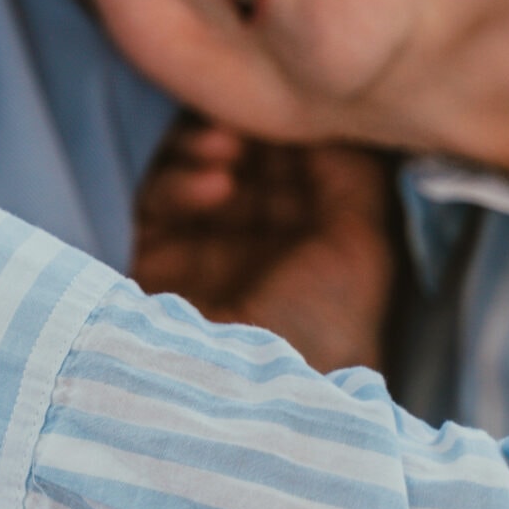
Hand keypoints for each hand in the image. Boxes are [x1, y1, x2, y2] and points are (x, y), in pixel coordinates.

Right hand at [130, 115, 397, 374]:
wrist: (256, 402)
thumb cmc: (323, 326)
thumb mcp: (360, 246)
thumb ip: (349, 174)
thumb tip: (328, 120)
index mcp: (303, 239)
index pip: (285, 163)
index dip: (283, 130)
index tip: (287, 105)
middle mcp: (248, 240)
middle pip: (234, 158)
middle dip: (241, 130)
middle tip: (247, 121)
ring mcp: (196, 249)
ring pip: (189, 169)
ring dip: (206, 148)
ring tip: (226, 150)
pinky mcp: (147, 260)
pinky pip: (152, 199)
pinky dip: (180, 181)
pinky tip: (213, 185)